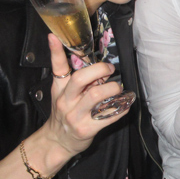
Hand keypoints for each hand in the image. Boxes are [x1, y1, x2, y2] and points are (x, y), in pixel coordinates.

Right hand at [44, 34, 125, 156]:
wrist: (57, 141)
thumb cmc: (64, 114)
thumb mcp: (62, 94)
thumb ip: (76, 80)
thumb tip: (100, 67)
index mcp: (60, 89)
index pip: (56, 67)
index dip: (55, 51)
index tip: (55, 36)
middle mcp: (66, 101)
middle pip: (80, 79)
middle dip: (100, 70)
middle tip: (110, 70)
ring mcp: (75, 116)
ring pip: (95, 96)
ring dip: (113, 89)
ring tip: (118, 89)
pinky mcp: (87, 129)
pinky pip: (108, 116)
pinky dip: (120, 108)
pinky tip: (124, 105)